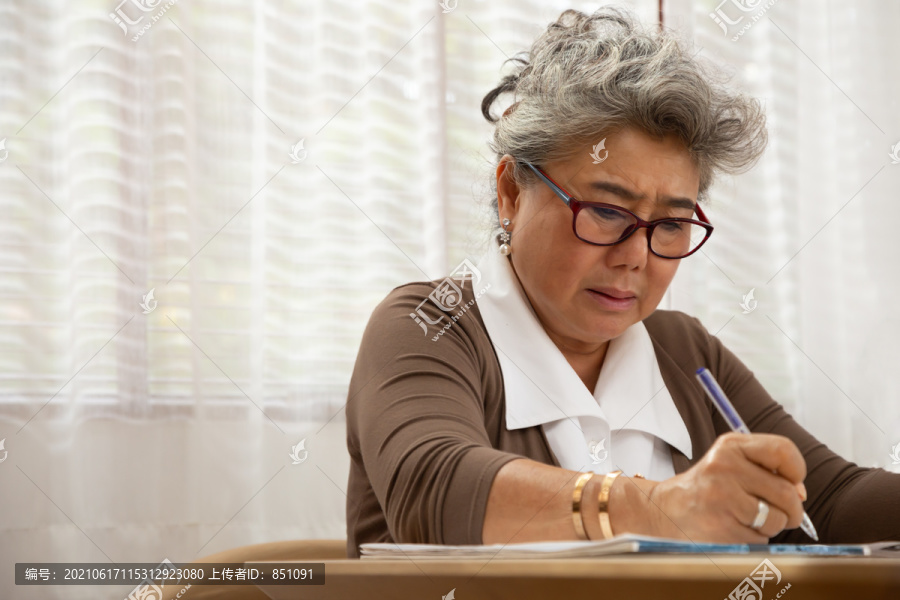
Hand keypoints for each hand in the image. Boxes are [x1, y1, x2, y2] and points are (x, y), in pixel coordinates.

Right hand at [645, 432, 808, 542]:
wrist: (668, 509)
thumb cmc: (709, 487)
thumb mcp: (732, 461)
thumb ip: (768, 469)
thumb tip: (800, 493)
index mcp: (731, 446)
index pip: (783, 451)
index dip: (796, 471)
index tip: (792, 482)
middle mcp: (724, 467)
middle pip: (786, 492)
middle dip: (791, 509)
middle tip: (780, 512)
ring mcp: (721, 497)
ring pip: (776, 518)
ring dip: (772, 525)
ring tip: (748, 518)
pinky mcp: (721, 526)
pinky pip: (760, 538)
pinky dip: (755, 537)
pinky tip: (735, 527)